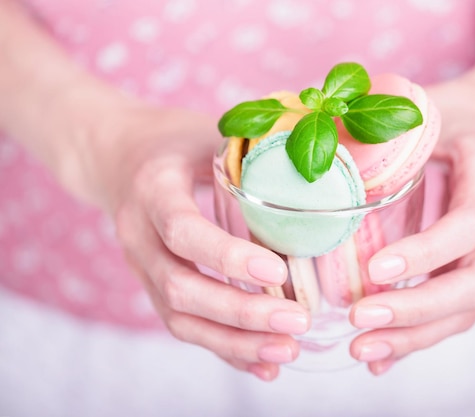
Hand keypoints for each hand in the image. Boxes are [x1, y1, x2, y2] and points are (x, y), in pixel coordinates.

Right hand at [84, 103, 310, 380]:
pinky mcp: (153, 285)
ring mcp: (141, 267)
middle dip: (240, 312)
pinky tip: (262, 363)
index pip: (183, 231)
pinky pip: (184, 326)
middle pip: (180, 288)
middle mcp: (138, 236)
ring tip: (286, 351)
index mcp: (152, 190)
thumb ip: (249, 152)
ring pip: (180, 319)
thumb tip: (319, 167)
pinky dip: (224, 348)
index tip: (277, 269)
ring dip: (234, 342)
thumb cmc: (171, 141)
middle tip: (297, 320)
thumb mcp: (205, 131)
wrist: (114, 156)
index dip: (226, 256)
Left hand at [348, 75, 474, 374]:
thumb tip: (308, 137)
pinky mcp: (474, 266)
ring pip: (467, 308)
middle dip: (418, 309)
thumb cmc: (455, 112)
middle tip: (361, 318)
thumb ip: (379, 122)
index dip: (427, 251)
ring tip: (362, 349)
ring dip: (415, 335)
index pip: (469, 224)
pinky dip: (418, 336)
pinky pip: (455, 311)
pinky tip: (380, 356)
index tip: (376, 268)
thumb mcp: (424, 104)